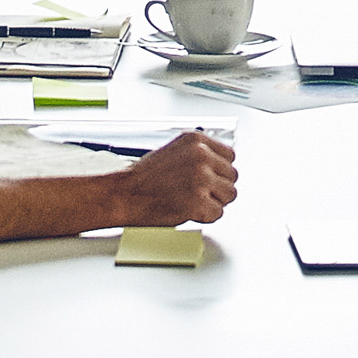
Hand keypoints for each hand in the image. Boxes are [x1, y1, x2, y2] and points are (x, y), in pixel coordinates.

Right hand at [100, 129, 238, 225]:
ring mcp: (200, 178)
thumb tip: (220, 165)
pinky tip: (189, 210)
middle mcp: (201, 156)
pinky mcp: (197, 201)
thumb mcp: (174, 151)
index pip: (230, 156)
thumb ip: (199, 154)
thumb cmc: (144, 178)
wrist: (124, 194)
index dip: (220, 171)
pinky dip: (206, 217)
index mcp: (196, 140)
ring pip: (230, 195)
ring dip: (214, 202)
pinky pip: (218, 213)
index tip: (210, 178)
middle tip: (198, 193)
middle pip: (233, 176)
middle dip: (218, 188)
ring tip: (193, 201)